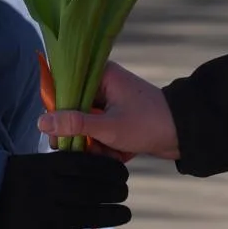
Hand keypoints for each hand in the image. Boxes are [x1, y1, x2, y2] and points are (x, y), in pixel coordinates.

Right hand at [0, 150, 131, 228]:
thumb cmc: (23, 176)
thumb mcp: (42, 160)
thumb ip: (68, 163)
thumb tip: (106, 166)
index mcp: (48, 165)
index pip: (87, 166)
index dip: (110, 170)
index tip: (123, 173)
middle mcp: (48, 188)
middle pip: (91, 191)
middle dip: (115, 193)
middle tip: (125, 193)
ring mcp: (45, 212)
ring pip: (85, 215)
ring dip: (111, 216)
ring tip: (125, 213)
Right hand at [39, 61, 180, 161]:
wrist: (185, 133)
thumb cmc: (148, 123)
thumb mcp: (108, 127)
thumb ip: (74, 124)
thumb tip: (42, 122)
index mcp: (100, 75)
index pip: (64, 87)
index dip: (57, 111)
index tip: (55, 134)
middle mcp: (103, 85)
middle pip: (74, 110)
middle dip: (80, 134)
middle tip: (84, 149)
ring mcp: (111, 102)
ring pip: (87, 125)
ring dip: (94, 143)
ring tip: (109, 153)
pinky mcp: (118, 118)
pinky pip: (100, 132)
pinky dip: (106, 146)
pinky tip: (118, 154)